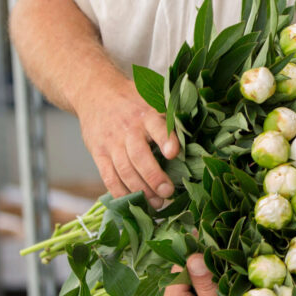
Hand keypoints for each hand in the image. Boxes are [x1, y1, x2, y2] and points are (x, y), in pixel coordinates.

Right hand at [73, 75, 180, 207]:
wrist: (97, 92)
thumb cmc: (133, 101)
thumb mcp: (152, 100)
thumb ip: (170, 117)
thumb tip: (198, 136)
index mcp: (146, 114)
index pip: (157, 127)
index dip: (166, 140)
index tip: (173, 153)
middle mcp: (128, 129)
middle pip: (139, 156)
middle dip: (154, 177)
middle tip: (168, 192)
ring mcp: (111, 142)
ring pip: (124, 170)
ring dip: (141, 190)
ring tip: (157, 203)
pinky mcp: (99, 153)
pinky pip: (109, 177)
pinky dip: (121, 193)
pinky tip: (134, 202)